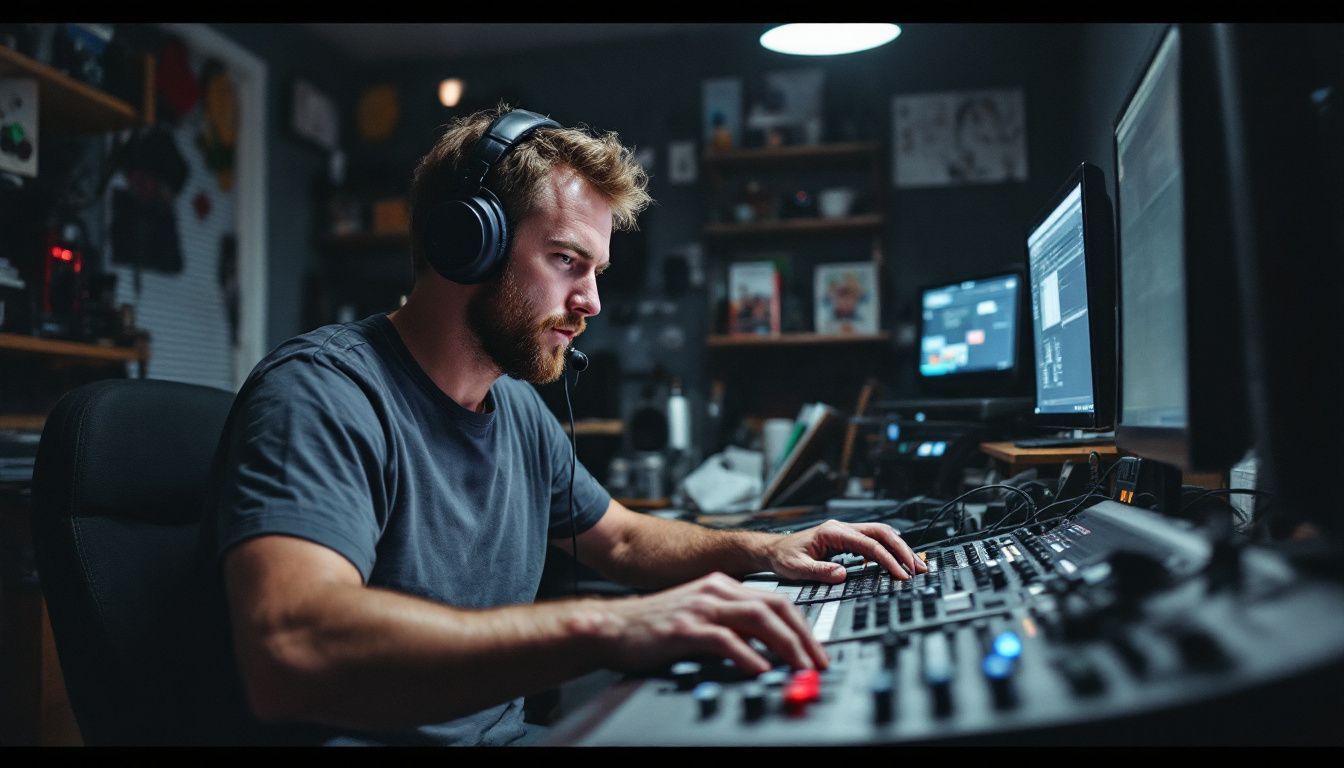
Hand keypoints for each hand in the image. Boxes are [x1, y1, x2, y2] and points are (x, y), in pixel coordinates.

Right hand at [599, 572, 827, 675]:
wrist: (613, 626)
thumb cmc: (655, 627)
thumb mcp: (701, 617)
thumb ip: (732, 627)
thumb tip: (769, 651)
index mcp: (722, 585)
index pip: (776, 600)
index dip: (802, 626)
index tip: (816, 650)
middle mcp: (715, 590)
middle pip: (775, 606)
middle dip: (803, 635)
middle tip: (818, 662)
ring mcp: (701, 607)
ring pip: (758, 618)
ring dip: (785, 644)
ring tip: (799, 667)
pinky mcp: (685, 627)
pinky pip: (725, 639)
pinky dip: (748, 655)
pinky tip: (761, 670)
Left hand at [762, 520, 927, 583]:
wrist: (773, 550)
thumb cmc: (783, 557)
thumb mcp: (796, 568)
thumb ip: (819, 571)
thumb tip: (842, 574)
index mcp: (832, 532)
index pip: (868, 544)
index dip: (888, 559)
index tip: (901, 574)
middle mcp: (842, 528)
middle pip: (882, 533)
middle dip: (902, 550)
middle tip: (918, 569)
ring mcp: (845, 532)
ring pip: (881, 535)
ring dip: (899, 549)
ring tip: (915, 566)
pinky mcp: (847, 539)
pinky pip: (874, 541)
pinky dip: (889, 551)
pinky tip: (895, 564)